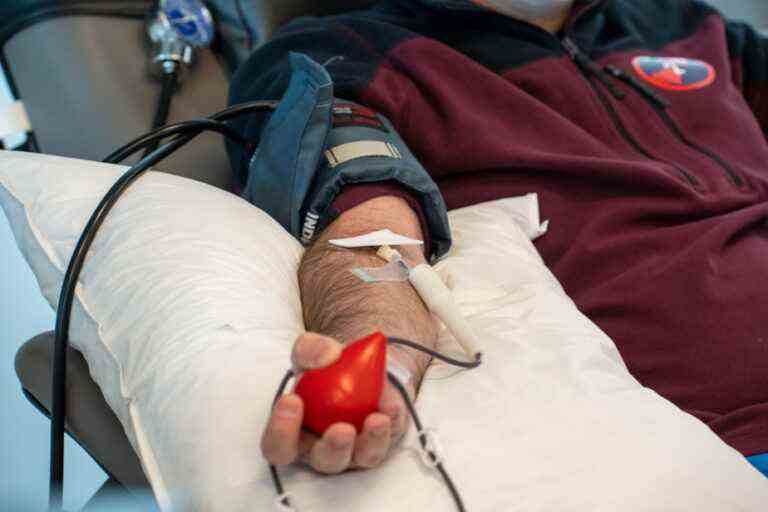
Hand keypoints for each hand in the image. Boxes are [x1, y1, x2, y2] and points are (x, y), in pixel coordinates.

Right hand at [261, 332, 417, 473]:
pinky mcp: (384, 439)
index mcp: (296, 433)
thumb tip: (323, 357)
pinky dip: (394, 421)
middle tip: (342, 430)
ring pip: (364, 457)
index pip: (279, 447)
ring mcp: (357, 449)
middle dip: (334, 448)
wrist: (363, 363)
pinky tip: (392, 406)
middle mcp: (325, 448)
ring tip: (377, 419)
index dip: (281, 432)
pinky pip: (392, 437)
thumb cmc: (328, 367)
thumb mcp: (314, 352)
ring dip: (372, 441)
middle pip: (325, 461)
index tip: (291, 401)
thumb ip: (310, 350)